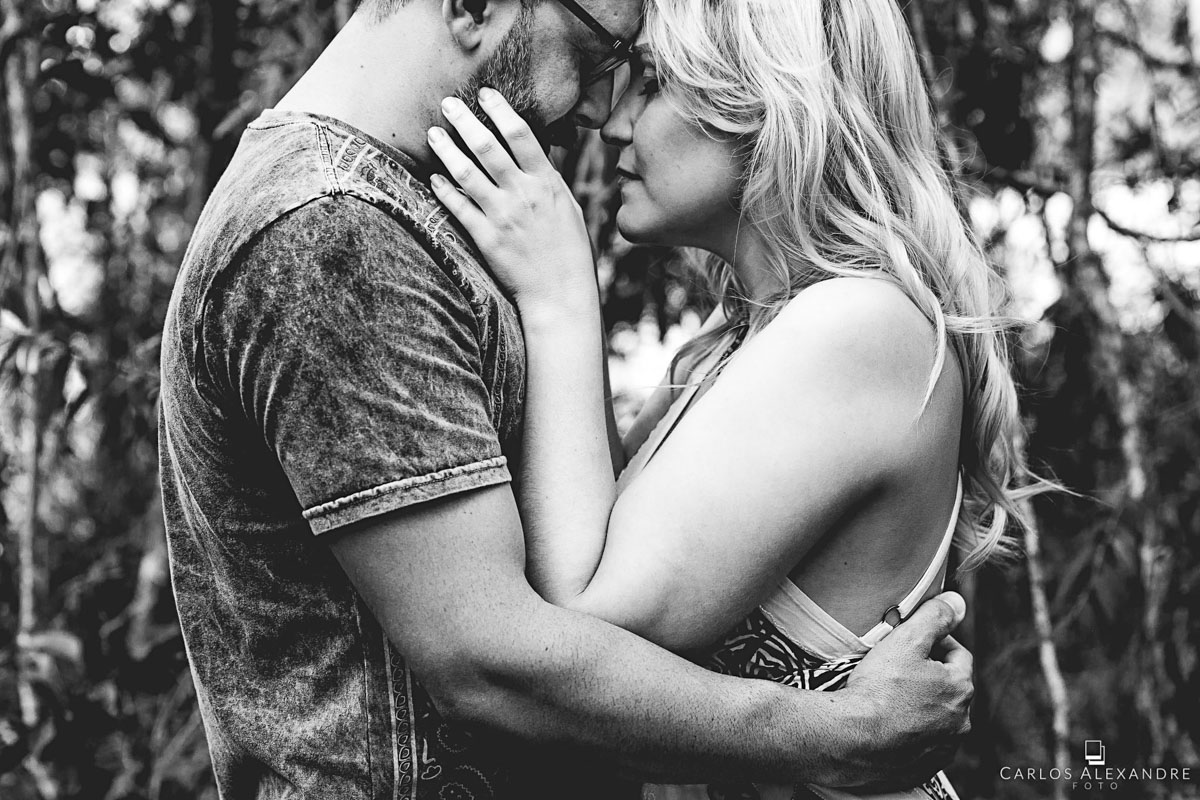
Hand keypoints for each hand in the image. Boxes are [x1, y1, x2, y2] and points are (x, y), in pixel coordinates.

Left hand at [428, 90, 596, 314]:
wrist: (560, 293)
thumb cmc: (568, 250)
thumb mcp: (566, 206)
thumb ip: (545, 178)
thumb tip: (531, 151)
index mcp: (546, 183)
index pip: (520, 134)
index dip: (500, 109)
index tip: (485, 94)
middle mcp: (523, 195)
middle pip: (488, 147)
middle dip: (465, 121)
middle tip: (448, 103)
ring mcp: (502, 216)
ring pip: (466, 173)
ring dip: (446, 150)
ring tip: (433, 133)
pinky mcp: (486, 238)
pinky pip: (458, 207)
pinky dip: (443, 189)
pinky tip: (433, 177)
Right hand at [833, 591, 973, 787]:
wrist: (851, 738)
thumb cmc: (878, 689)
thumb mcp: (907, 640)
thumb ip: (935, 616)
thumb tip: (957, 602)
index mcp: (961, 689)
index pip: (958, 655)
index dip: (936, 641)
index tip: (911, 640)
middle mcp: (959, 723)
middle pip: (948, 687)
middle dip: (928, 674)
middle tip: (896, 666)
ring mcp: (940, 749)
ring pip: (936, 717)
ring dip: (920, 704)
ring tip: (888, 695)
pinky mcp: (920, 768)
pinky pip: (920, 745)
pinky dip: (908, 733)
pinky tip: (886, 723)